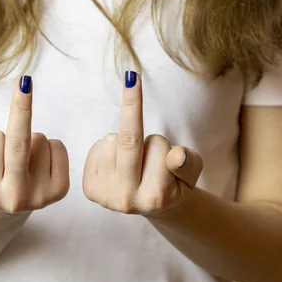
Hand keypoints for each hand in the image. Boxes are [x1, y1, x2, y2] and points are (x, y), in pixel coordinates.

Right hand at [0, 75, 69, 213]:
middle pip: (19, 143)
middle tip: (24, 82)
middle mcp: (16, 197)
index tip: (1, 100)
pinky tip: (35, 163)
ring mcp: (42, 195)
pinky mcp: (61, 190)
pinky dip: (47, 146)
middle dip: (21, 108)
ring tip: (18, 161)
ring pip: (38, 139)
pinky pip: (57, 146)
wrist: (6, 207)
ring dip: (27, 140)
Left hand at [83, 71, 202, 215]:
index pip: (158, 147)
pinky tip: (119, 164)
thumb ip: (189, 164)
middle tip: (132, 76)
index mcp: (155, 198)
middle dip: (133, 105)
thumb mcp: (191, 174)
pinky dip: (111, 148)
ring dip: (127, 140)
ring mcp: (105, 196)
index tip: (140, 88)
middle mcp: (127, 200)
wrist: (154, 205)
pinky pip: (98, 147)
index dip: (163, 141)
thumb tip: (176, 156)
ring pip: (112, 141)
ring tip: (136, 160)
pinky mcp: (90, 189)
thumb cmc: (175, 182)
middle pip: (128, 141)